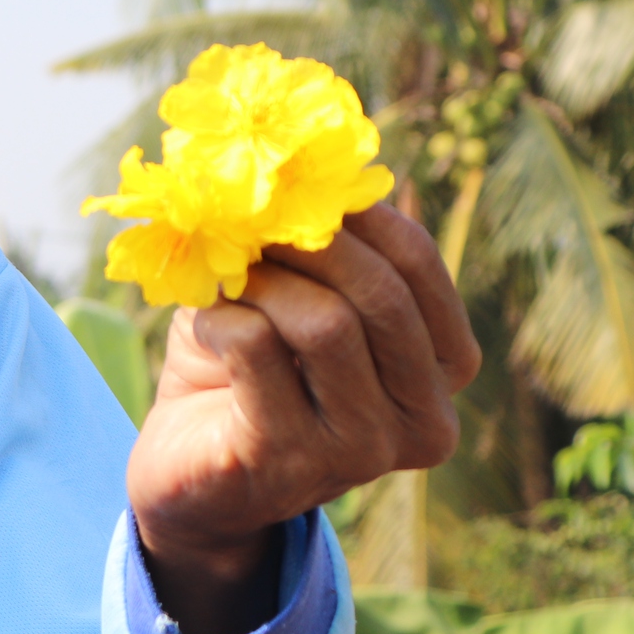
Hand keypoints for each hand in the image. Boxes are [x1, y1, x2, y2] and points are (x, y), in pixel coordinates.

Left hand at [124, 204, 481, 633]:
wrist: (191, 473)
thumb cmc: (249, 369)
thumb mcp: (295, 294)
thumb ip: (314, 238)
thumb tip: (304, 160)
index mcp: (443, 370)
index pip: (420, 265)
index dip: (357, 212)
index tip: (299, 188)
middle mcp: (424, 421)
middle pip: (380, 294)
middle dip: (307, 241)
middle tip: (251, 220)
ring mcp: (362, 451)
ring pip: (325, 324)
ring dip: (262, 284)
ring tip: (229, 279)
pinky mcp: (291, 462)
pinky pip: (259, 351)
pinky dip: (223, 320)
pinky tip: (209, 330)